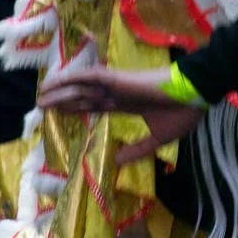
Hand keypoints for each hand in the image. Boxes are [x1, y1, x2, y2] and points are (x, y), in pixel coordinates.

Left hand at [35, 61, 203, 163]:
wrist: (196, 94)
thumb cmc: (182, 113)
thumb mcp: (157, 139)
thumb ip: (137, 149)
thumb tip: (116, 161)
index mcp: (128, 104)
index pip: (96, 106)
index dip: (78, 109)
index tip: (61, 113)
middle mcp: (118, 93)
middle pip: (83, 97)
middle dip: (62, 101)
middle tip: (42, 106)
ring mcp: (116, 85)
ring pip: (81, 87)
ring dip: (60, 91)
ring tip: (41, 97)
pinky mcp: (117, 79)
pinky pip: (89, 76)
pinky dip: (71, 78)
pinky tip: (55, 82)